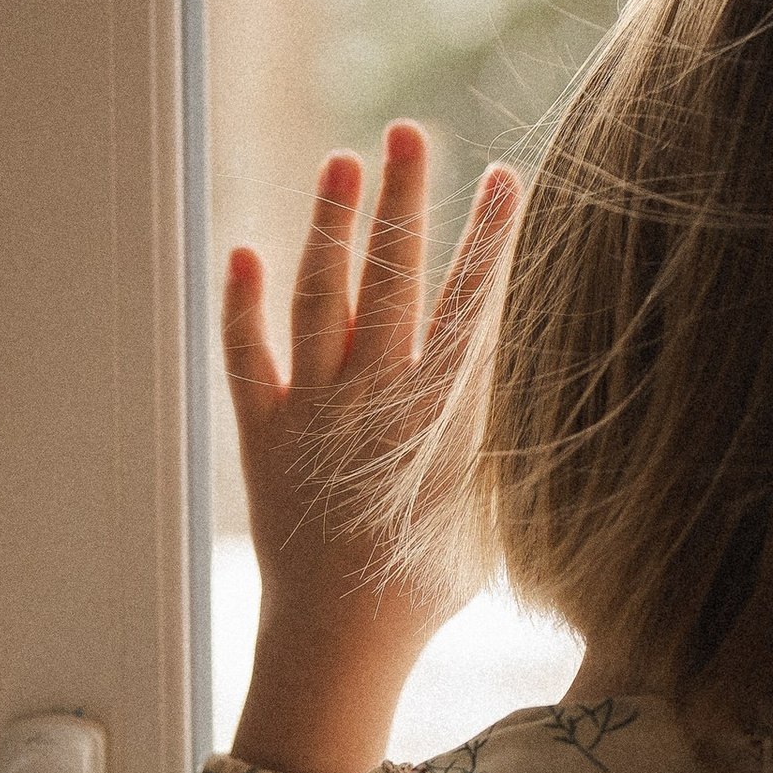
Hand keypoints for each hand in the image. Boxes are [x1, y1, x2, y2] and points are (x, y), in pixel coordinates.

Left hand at [223, 124, 520, 772]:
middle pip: (391, 280)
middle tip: (408, 132)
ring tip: (344, 160)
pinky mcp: (262, 433)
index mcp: (440, 414)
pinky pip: (248, 356)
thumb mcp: (486, 505)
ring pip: (321, 299)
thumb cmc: (427, 583)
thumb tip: (529, 374)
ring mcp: (313, 410)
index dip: (491, 240)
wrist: (341, 640)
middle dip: (403, 201)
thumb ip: (496, 432)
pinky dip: (244, 304)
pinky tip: (248, 249)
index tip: (508, 178)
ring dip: (332, 226)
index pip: (472, 307)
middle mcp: (374, 399)